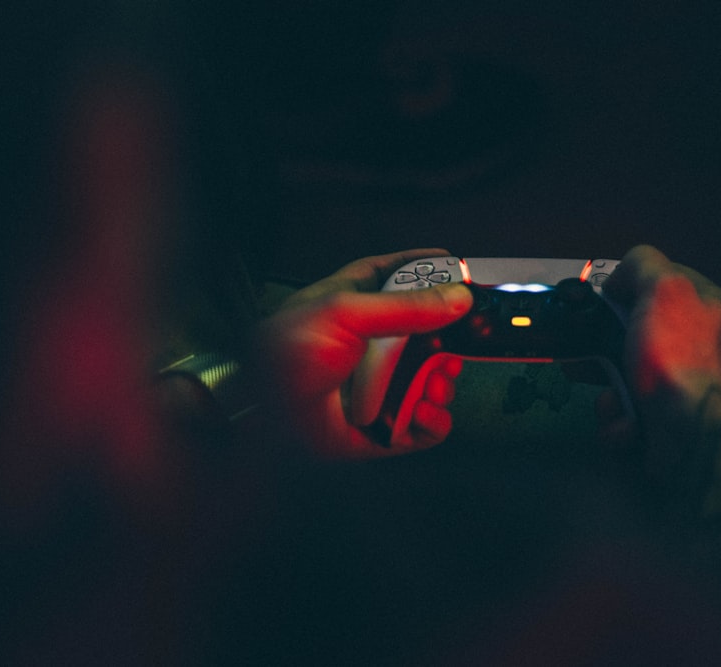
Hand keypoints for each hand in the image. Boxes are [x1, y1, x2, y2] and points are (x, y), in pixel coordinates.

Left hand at [255, 249, 472, 458]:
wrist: (259, 416)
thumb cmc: (284, 353)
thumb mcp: (345, 312)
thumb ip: (406, 305)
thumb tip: (458, 297)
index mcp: (355, 304)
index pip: (398, 277)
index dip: (429, 272)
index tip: (461, 272)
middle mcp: (370, 344)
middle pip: (428, 334)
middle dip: (450, 341)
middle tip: (460, 343)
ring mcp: (378, 387)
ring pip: (431, 381)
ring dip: (443, 384)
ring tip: (434, 385)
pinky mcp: (381, 427)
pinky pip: (422, 425)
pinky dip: (433, 421)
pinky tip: (425, 412)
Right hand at [600, 245, 720, 514]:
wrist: (691, 437)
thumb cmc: (677, 357)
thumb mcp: (663, 288)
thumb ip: (642, 264)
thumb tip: (620, 280)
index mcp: (713, 308)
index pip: (665, 284)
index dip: (631, 288)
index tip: (605, 302)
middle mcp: (704, 345)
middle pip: (639, 333)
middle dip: (604, 347)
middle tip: (581, 355)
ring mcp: (687, 385)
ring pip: (627, 376)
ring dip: (608, 390)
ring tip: (610, 400)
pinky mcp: (670, 421)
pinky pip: (630, 411)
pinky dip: (620, 419)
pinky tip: (626, 423)